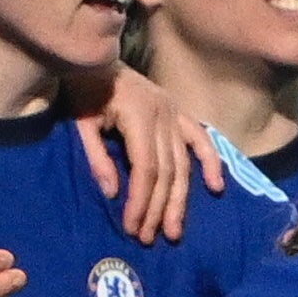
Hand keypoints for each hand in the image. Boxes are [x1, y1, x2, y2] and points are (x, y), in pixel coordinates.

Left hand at [73, 64, 223, 244]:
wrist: (95, 58)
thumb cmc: (84, 91)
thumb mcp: (82, 123)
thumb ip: (97, 158)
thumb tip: (113, 194)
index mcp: (140, 116)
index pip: (146, 169)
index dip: (141, 200)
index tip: (132, 226)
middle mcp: (164, 115)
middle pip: (168, 172)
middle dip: (158, 208)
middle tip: (149, 238)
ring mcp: (175, 113)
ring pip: (184, 164)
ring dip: (180, 200)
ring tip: (174, 230)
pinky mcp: (179, 113)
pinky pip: (201, 139)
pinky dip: (210, 162)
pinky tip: (216, 187)